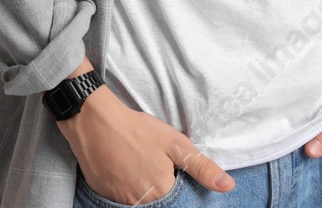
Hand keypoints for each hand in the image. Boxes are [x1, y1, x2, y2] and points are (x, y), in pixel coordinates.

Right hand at [60, 80, 234, 202]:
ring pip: (139, 200)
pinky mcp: (103, 196)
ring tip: (135, 162)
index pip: (177, 198)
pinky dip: (124, 187)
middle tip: (147, 160)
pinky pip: (120, 199)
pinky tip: (122, 167)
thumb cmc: (137, 130)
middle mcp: (140, 203)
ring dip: (141, 186)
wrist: (94, 122)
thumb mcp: (175, 143)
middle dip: (158, 185)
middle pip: (158, 200)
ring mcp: (119, 202)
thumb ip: (201, 167)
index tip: (165, 165)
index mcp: (162, 192)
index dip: (174, 181)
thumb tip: (228, 186)